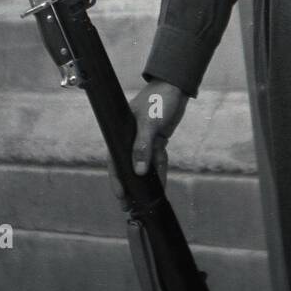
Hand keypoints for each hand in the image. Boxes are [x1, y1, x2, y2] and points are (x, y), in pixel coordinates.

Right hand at [110, 80, 188, 203]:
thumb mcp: (149, 122)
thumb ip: (142, 146)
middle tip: (128, 204)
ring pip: (144, 165)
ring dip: (146, 180)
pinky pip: (157, 159)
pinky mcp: (157, 140)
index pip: (115, 159)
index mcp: (122, 131)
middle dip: (129, 184)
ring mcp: (145, 139)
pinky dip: (159, 170)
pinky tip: (161, 184)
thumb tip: (138, 171)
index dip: (116, 177)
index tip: (120, 194)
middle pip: (129, 165)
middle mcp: (131, 137)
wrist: (175, 86)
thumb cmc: (158, 99)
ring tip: (145, 200)